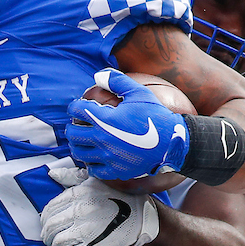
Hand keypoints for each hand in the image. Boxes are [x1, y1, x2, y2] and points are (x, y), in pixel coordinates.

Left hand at [39, 166, 159, 245]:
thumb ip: (72, 177)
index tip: (46, 223)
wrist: (144, 214)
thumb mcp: (95, 180)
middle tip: (49, 238)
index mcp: (77, 195)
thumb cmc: (119, 195)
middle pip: (51, 227)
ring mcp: (86, 230)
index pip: (50, 209)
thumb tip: (52, 174)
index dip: (44, 219)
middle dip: (47, 235)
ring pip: (58, 242)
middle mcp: (79, 212)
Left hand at [66, 69, 189, 180]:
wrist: (172, 142)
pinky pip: (93, 170)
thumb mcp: (138, 93)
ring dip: (78, 145)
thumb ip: (117, 81)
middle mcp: (102, 139)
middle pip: (72, 134)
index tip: (79, 107)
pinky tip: (95, 156)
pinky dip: (90, 163)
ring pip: (79, 153)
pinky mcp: (115, 170)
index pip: (77, 110)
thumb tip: (98, 75)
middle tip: (78, 124)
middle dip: (72, 126)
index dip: (75, 106)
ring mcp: (108, 157)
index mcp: (105, 119)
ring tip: (83, 140)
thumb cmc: (155, 115)